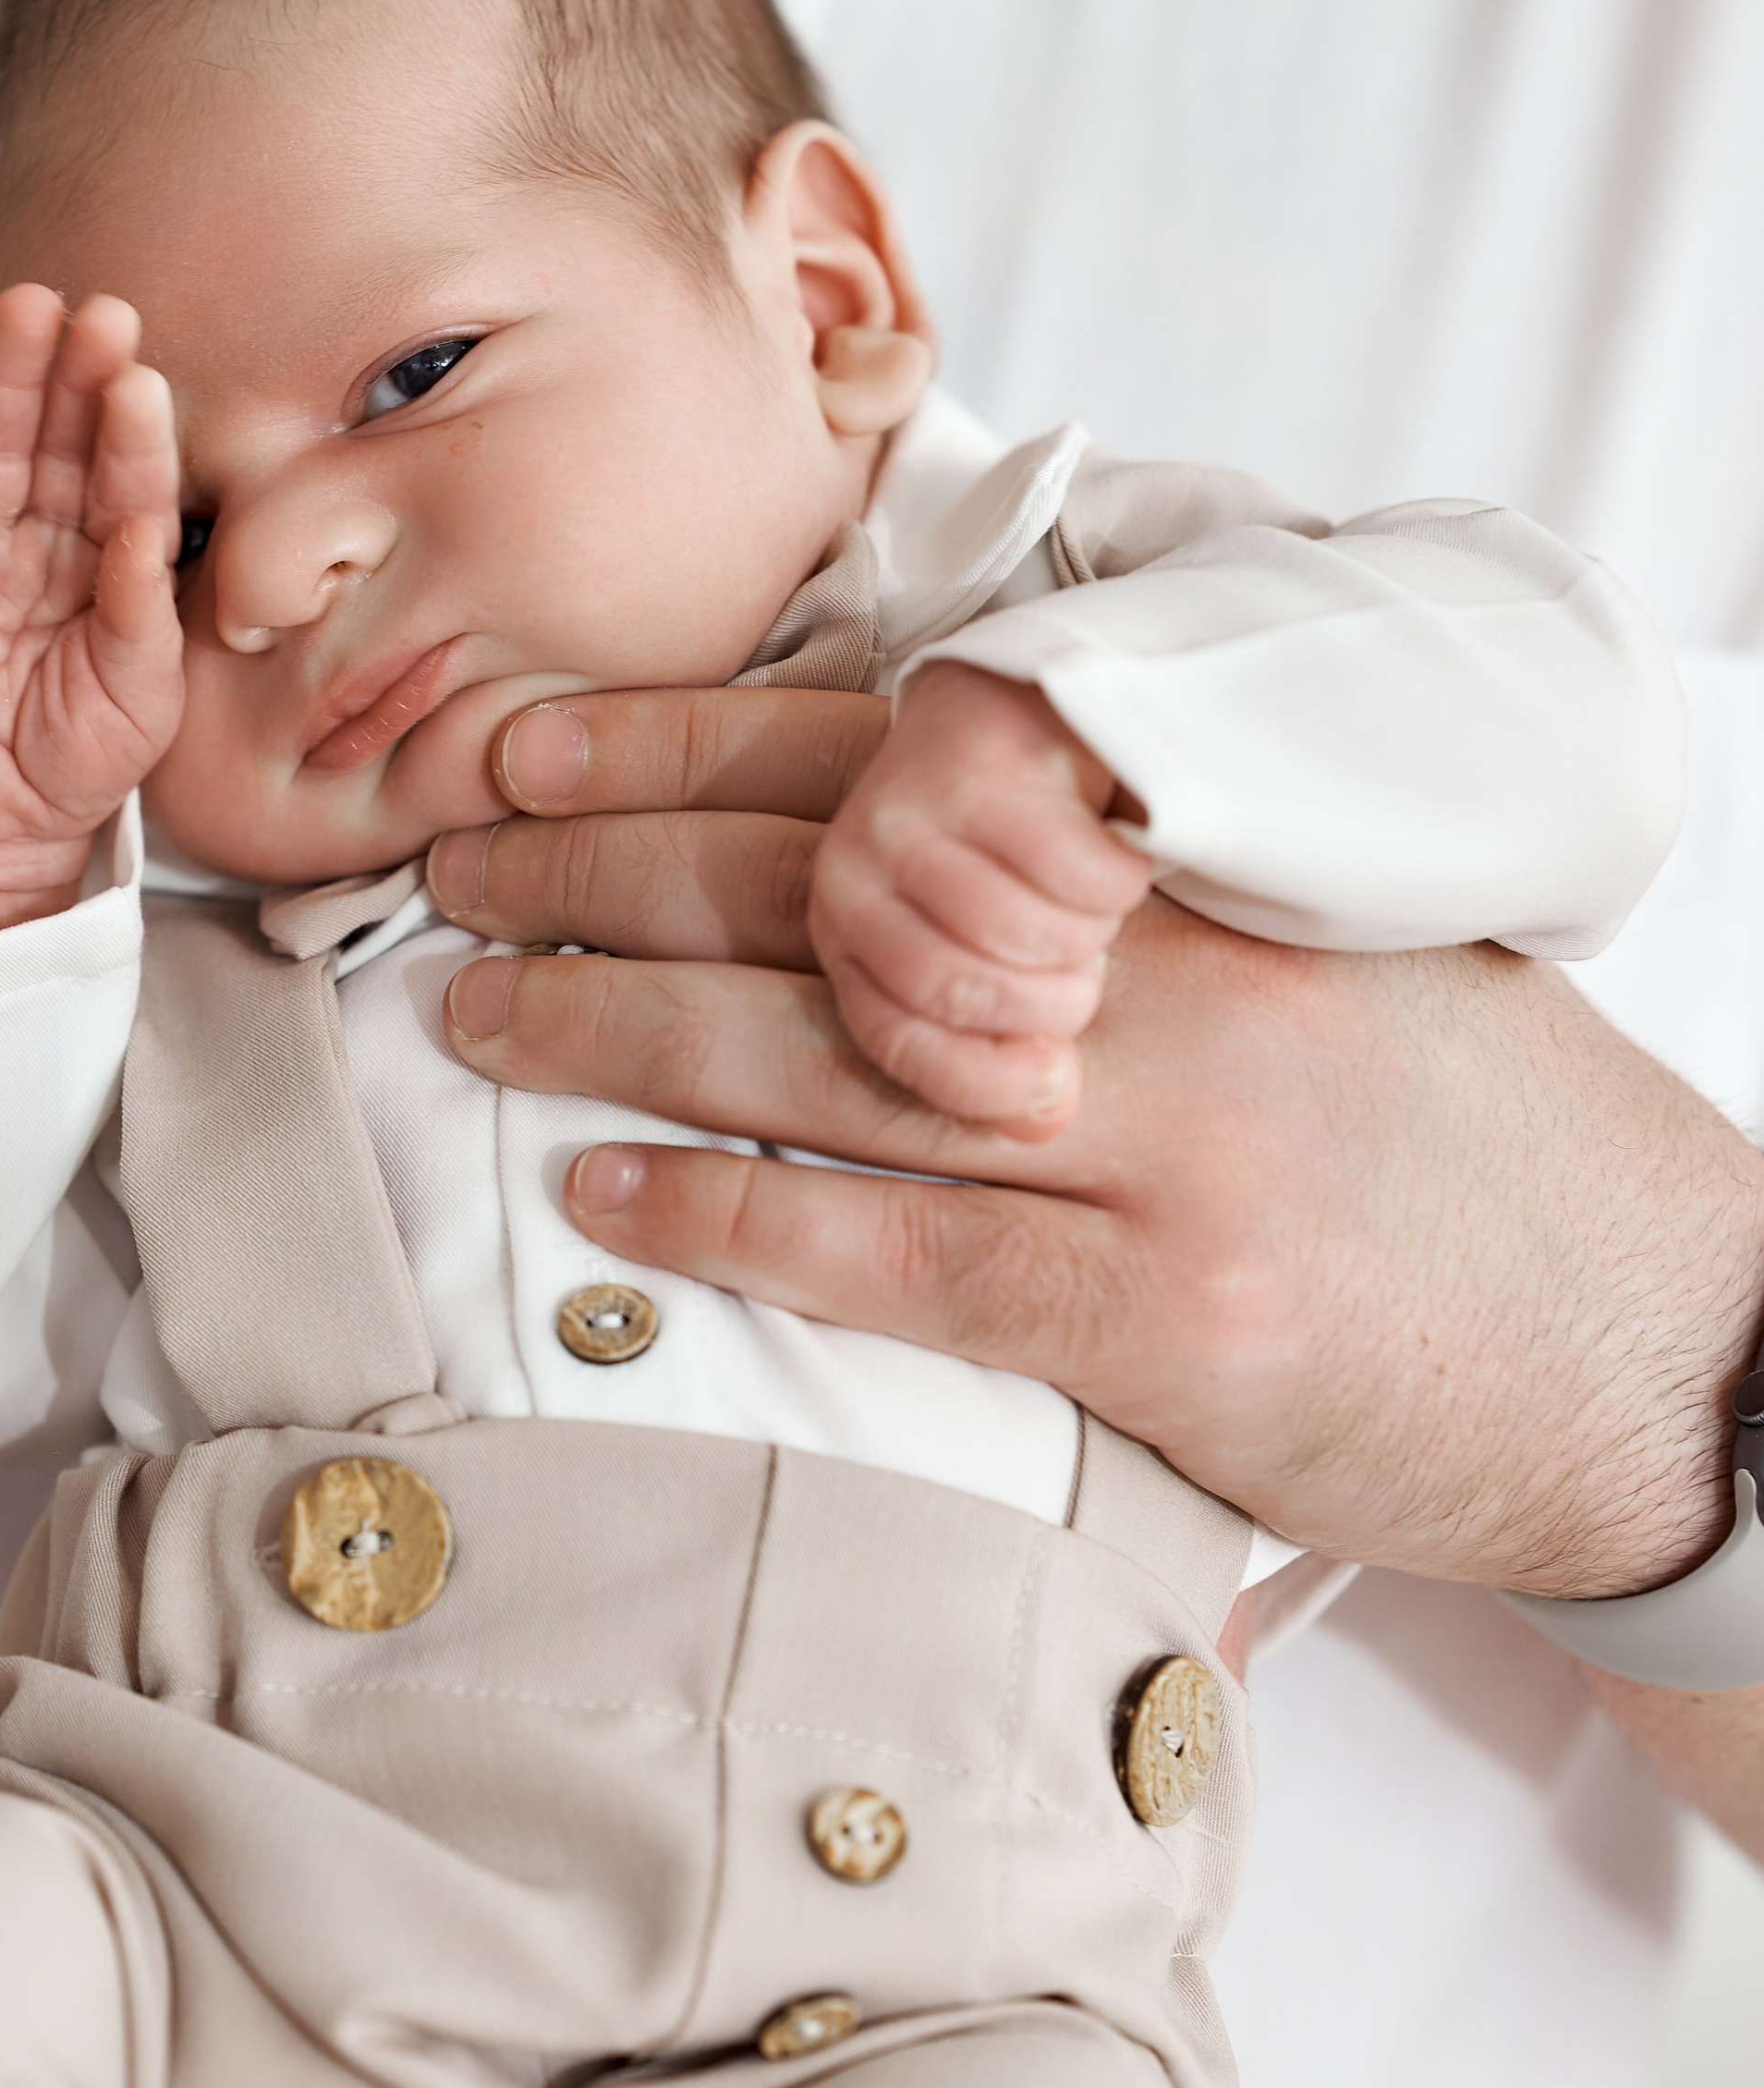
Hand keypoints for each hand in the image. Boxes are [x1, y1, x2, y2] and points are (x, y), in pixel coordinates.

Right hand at [0, 286, 183, 934]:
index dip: (133, 432)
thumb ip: (147, 618)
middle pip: (61, 438)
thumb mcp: (139, 699)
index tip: (142, 375)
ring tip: (30, 312)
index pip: (127, 482)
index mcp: (111, 559)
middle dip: (76, 373)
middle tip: (99, 310)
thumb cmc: (74, 760)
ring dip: (10, 380)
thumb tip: (151, 536)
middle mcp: (43, 538)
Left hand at [427, 687, 1763, 1598]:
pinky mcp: (1165, 1322)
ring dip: (616, 1024)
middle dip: (604, 859)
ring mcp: (1167, 1148)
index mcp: (1208, 867)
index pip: (901, 758)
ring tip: (469, 1008)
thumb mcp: (1354, 965)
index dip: (694, 739)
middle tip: (446, 856)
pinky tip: (604, 1199)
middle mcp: (1168, 978)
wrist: (1682, 1351)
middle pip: (825, 885)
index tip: (545, 736)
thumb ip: (1160, 910)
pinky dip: (732, 1220)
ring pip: (828, 1052)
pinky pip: (898, 1253)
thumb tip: (946, 867)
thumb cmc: (1502, 1157)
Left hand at [808, 663, 1152, 1125]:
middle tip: (1085, 976)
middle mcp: (853, 871)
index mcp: (843, 934)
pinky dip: (1119, 882)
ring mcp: (911, 811)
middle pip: (960, 993)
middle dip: (1048, 1005)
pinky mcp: (986, 765)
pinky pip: (1077, 873)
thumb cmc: (1010, 856)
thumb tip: (1044, 1119)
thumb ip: (1005, 1046)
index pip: (896, 1040)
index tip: (1051, 1084)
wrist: (1029, 704)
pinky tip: (1119, 863)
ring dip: (1086, 939)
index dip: (980, 1080)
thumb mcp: (994, 961)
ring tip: (1094, 916)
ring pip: (1020, 934)